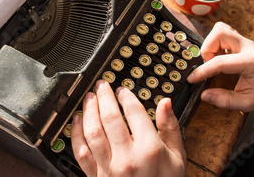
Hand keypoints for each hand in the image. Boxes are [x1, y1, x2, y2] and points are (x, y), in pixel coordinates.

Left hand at [71, 80, 185, 176]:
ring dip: (88, 111)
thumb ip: (170, 128)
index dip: (126, 96)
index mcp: (149, 149)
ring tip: (89, 99)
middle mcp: (128, 157)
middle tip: (101, 86)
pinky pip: (81, 153)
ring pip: (93, 132)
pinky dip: (76, 135)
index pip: (134, 112)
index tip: (122, 90)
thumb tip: (165, 103)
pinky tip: (76, 122)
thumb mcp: (178, 158)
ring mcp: (109, 168)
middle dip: (104, 97)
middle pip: (110, 118)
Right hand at [187, 22, 253, 111]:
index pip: (221, 62)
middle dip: (207, 49)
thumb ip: (226, 100)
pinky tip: (218, 56)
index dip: (203, 71)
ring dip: (210, 44)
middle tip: (209, 65)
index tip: (192, 79)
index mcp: (252, 62)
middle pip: (220, 33)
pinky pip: (222, 33)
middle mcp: (248, 46)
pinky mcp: (239, 39)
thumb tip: (205, 95)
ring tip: (213, 60)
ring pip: (220, 29)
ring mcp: (244, 41)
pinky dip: (215, 43)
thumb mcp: (249, 103)